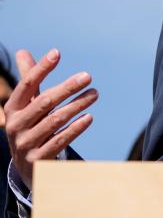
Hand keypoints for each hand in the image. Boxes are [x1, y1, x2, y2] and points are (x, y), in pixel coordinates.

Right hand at [3, 49, 97, 189]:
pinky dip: (75, 128)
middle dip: (67, 88)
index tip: (57, 53)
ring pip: (55, 121)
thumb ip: (29, 80)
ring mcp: (26, 143)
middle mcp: (16, 125)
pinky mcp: (39, 159)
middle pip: (44, 102)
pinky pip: (60, 141)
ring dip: (76, 105)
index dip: (40, 68)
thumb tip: (22, 51)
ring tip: (94, 94)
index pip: (26, 85)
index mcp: (12, 109)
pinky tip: (89, 118)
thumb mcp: (27, 105)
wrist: (27, 166)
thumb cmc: (32, 125)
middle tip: (88, 76)